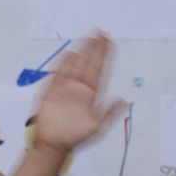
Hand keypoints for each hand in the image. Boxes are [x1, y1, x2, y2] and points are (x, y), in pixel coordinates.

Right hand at [26, 33, 125, 153]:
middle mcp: (80, 88)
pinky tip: (71, 51)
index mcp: (91, 95)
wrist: (53, 144)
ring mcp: (65, 87)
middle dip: (95, 48)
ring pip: (75, 64)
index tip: (110, 42)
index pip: (100, 71)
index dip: (105, 56)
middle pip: (89, 64)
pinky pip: (59, 72)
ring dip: (82, 50)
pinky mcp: (52, 88)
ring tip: (89, 36)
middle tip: (101, 32)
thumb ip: (108, 113)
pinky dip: (64, 62)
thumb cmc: (75, 137)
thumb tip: (123, 101)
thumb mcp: (97, 127)